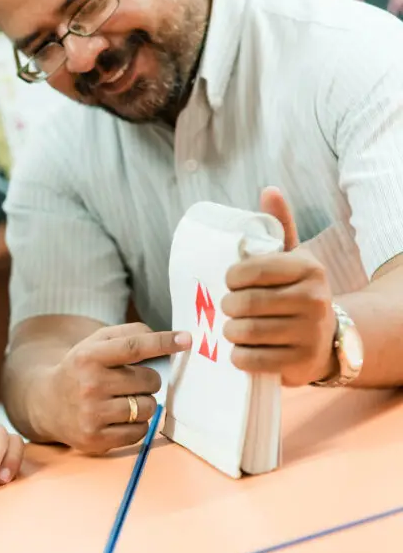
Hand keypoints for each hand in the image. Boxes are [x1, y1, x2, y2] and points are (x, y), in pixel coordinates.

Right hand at [40, 324, 191, 454]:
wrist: (46, 403)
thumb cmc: (81, 369)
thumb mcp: (95, 344)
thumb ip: (129, 334)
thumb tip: (169, 339)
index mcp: (88, 357)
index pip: (134, 347)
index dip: (163, 342)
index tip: (187, 339)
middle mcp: (90, 385)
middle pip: (149, 380)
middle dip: (148, 380)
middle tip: (129, 382)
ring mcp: (92, 414)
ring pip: (148, 408)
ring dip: (144, 403)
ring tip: (124, 400)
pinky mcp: (96, 439)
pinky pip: (140, 432)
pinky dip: (138, 424)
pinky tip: (120, 418)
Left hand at [221, 187, 336, 385]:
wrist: (325, 338)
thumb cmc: (295, 292)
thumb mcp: (291, 258)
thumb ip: (278, 226)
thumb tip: (269, 190)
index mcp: (307, 268)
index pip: (249, 270)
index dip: (231, 278)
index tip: (232, 282)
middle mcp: (314, 298)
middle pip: (242, 303)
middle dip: (227, 307)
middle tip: (230, 308)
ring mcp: (309, 333)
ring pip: (243, 332)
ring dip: (230, 332)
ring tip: (236, 328)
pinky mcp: (299, 362)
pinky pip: (249, 359)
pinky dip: (238, 356)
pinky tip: (244, 349)